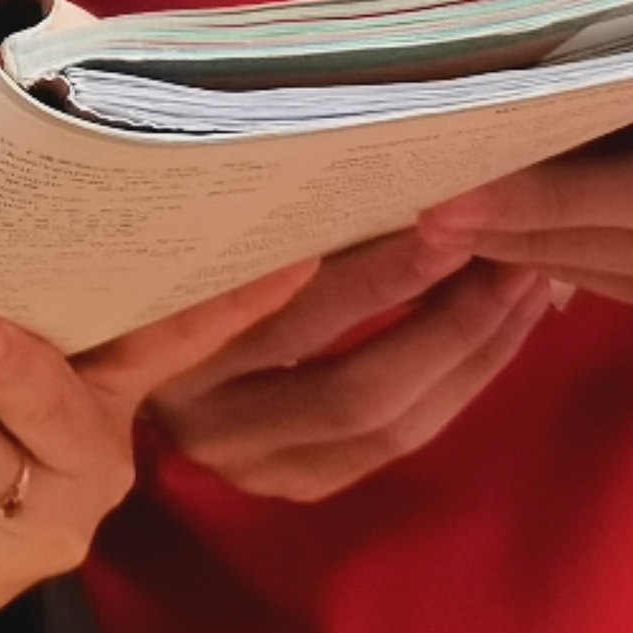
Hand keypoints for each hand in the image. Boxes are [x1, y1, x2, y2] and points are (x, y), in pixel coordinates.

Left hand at [0, 264, 318, 632]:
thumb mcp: (29, 351)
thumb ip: (50, 282)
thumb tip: (46, 127)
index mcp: (115, 390)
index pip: (180, 336)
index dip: (236, 301)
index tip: (291, 254)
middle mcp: (87, 456)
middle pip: (63, 413)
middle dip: (18, 370)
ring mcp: (22, 513)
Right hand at [141, 224, 565, 502]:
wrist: (106, 354)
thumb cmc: (174, 252)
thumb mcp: (205, 225)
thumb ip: (279, 204)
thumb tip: (385, 149)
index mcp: (172, 347)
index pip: (293, 317)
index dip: (382, 276)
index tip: (451, 216)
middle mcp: (207, 422)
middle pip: (357, 388)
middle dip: (451, 318)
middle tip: (513, 248)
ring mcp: (251, 465)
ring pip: (388, 424)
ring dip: (472, 352)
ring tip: (526, 281)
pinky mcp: (292, 483)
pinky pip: (396, 443)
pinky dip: (459, 384)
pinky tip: (500, 329)